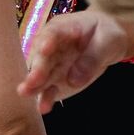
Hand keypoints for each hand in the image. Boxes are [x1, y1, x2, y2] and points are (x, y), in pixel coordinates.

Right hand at [18, 10, 133, 113]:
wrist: (107, 42)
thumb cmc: (106, 34)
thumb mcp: (108, 39)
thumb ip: (92, 57)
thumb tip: (73, 80)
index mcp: (63, 27)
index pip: (53, 32)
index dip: (48, 40)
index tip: (45, 49)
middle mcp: (51, 46)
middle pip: (42, 56)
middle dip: (37, 68)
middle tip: (32, 80)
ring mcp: (51, 65)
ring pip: (40, 75)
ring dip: (33, 86)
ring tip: (25, 94)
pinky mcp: (55, 81)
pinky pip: (48, 90)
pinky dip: (45, 98)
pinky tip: (43, 107)